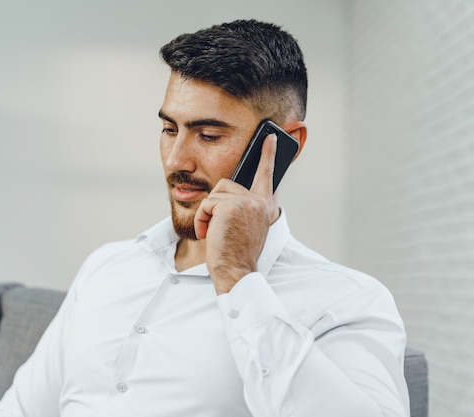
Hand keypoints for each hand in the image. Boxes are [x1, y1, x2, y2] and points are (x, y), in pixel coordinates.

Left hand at [194, 134, 279, 294]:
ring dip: (208, 216)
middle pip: (224, 185)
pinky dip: (202, 220)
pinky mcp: (231, 206)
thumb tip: (228, 193)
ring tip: (217, 233)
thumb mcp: (246, 226)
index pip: (266, 175)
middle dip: (214, 206)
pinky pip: (206, 204)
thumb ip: (244, 207)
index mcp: (265, 206)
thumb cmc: (236, 253)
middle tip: (220, 230)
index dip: (268, 155)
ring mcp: (247, 202)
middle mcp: (260, 202)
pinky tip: (211, 234)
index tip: (271, 136)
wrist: (235, 271)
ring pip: (213, 196)